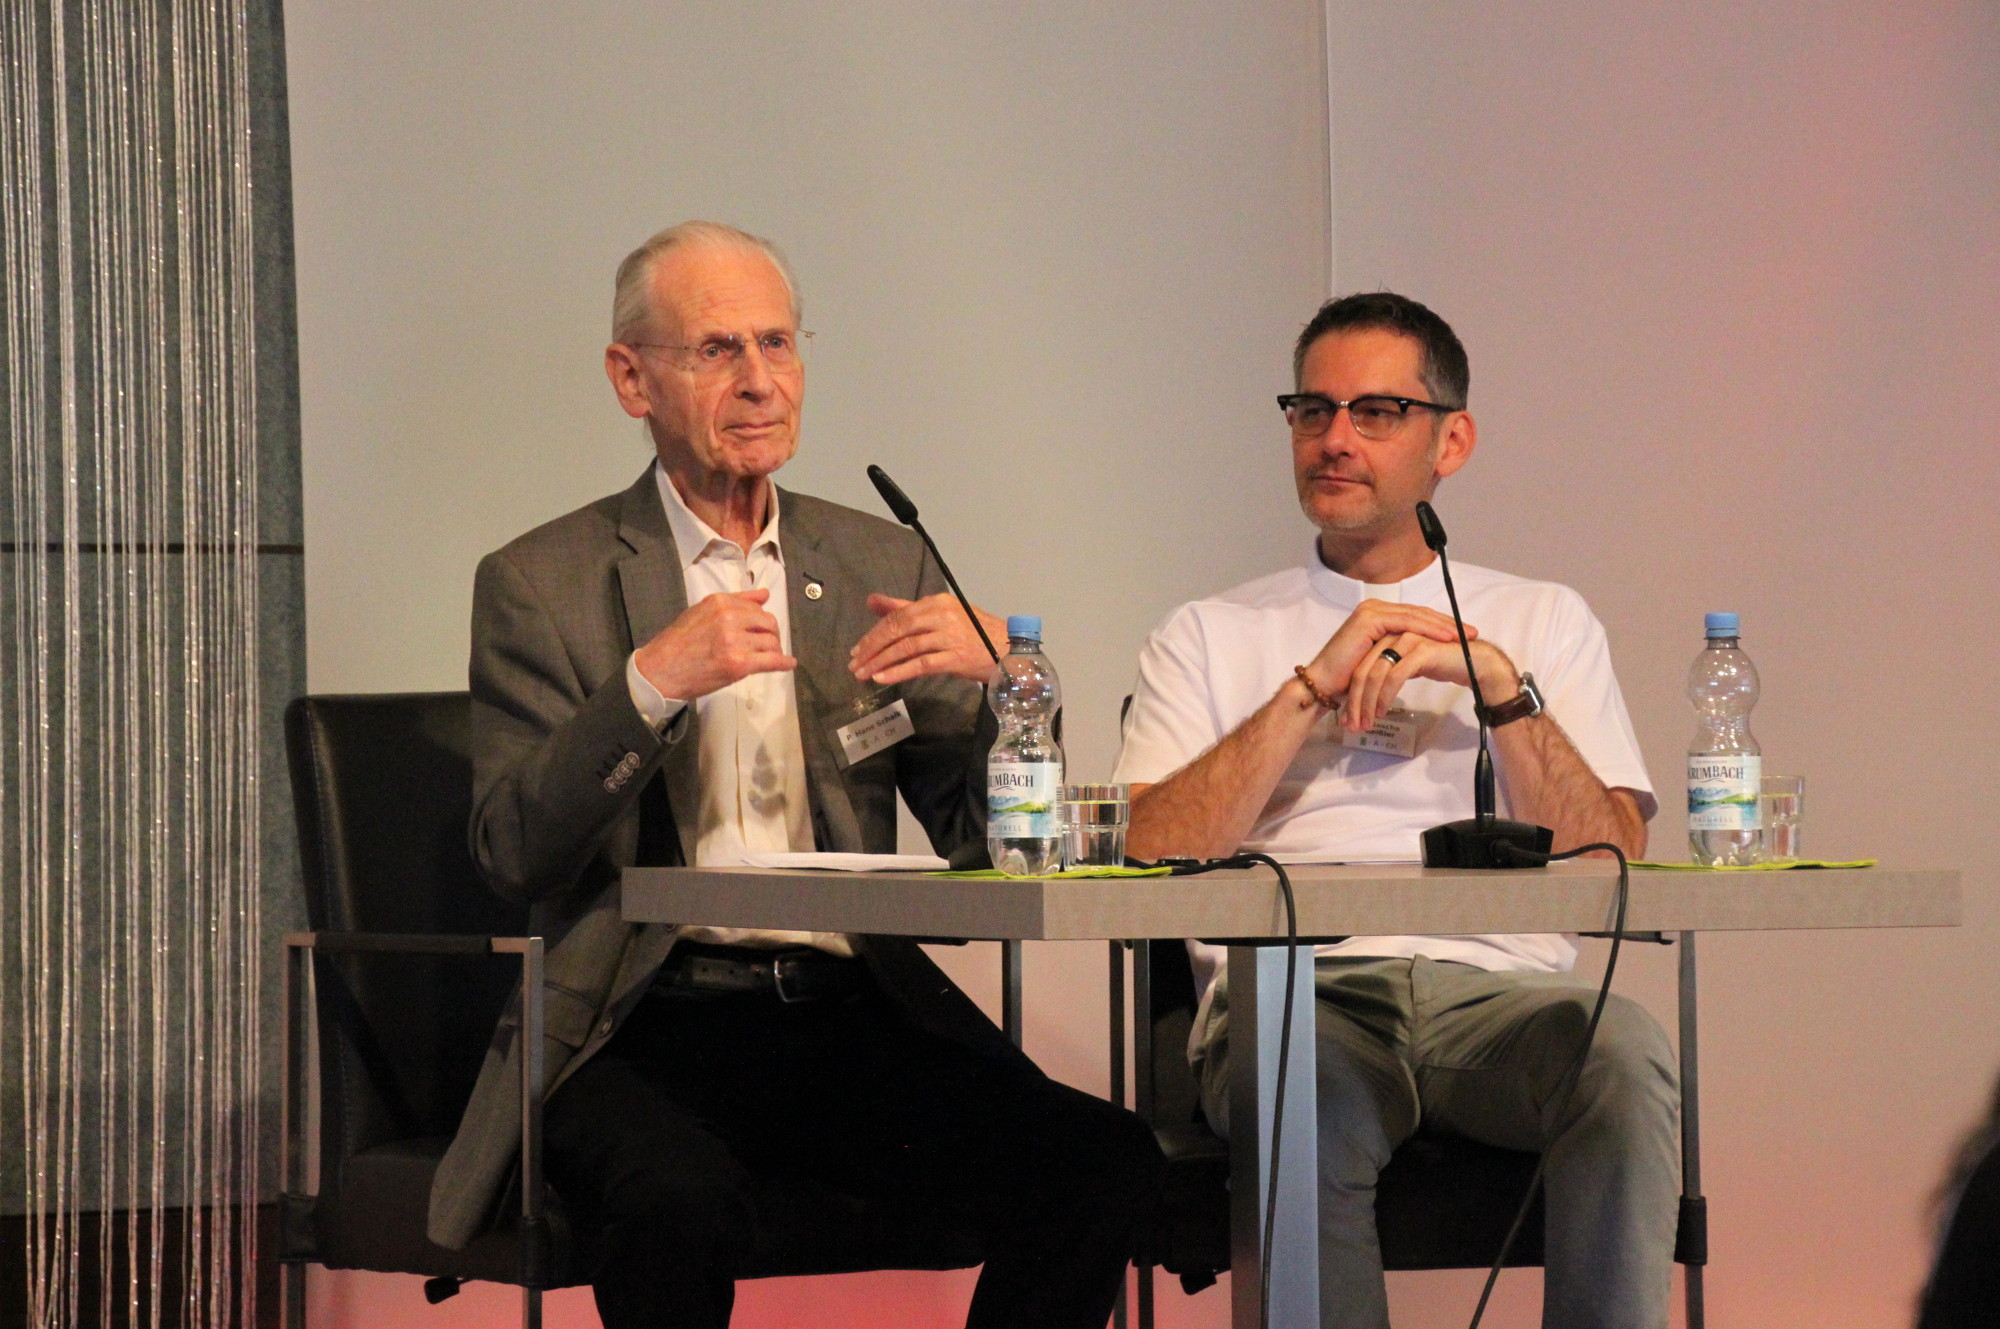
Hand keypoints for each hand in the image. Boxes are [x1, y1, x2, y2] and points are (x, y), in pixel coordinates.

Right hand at [633, 588, 795, 700]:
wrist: (659, 671)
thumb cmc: (677, 643)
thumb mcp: (701, 611)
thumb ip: (735, 601)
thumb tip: (764, 594)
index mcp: (719, 602)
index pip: (756, 606)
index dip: (762, 619)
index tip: (762, 629)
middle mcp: (729, 617)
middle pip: (768, 622)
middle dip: (772, 634)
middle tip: (768, 644)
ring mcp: (735, 641)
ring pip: (771, 642)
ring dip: (774, 650)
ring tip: (769, 657)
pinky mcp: (739, 664)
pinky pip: (771, 661)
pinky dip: (784, 663)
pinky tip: (788, 664)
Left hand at [849, 593, 1006, 684]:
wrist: (1009, 650)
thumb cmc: (974, 633)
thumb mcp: (940, 615)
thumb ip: (905, 608)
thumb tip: (872, 601)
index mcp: (937, 602)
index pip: (898, 615)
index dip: (874, 633)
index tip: (857, 649)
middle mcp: (942, 615)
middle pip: (898, 629)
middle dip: (872, 647)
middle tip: (855, 663)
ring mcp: (950, 636)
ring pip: (906, 647)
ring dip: (881, 662)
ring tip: (863, 674)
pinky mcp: (956, 657)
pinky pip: (921, 664)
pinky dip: (899, 672)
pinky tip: (883, 678)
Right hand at [1299, 598, 1472, 705]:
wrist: (1324, 684)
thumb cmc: (1349, 679)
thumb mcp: (1382, 661)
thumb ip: (1399, 652)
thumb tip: (1422, 656)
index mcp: (1378, 615)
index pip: (1416, 617)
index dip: (1442, 625)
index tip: (1464, 634)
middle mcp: (1374, 608)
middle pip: (1419, 613)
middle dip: (1448, 623)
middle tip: (1473, 632)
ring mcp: (1371, 611)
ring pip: (1416, 616)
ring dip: (1443, 626)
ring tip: (1464, 636)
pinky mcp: (1369, 619)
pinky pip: (1406, 622)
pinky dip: (1428, 629)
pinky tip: (1446, 637)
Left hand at [1340, 632, 1520, 732]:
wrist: (1475, 663)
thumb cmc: (1443, 664)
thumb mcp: (1409, 666)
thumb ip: (1391, 669)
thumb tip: (1372, 689)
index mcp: (1389, 635)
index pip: (1361, 665)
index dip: (1353, 693)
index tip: (1348, 717)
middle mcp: (1394, 633)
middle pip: (1363, 670)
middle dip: (1356, 701)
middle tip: (1351, 725)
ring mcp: (1407, 639)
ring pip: (1376, 673)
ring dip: (1368, 702)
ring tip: (1366, 723)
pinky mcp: (1420, 650)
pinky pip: (1394, 675)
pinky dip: (1385, 695)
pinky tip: (1382, 711)